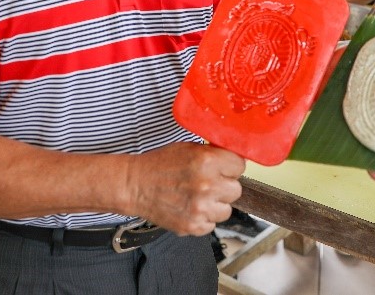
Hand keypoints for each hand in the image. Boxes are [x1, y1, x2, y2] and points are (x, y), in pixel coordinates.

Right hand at [127, 143, 244, 235]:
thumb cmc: (159, 165)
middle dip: (224, 186)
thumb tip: (233, 161)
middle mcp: (207, 185)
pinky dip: (203, 219)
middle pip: (236, 190)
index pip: (240, 166)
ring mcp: (200, 208)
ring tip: (198, 197)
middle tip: (209, 184)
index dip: (230, 167)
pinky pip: (211, 225)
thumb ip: (213, 154)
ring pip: (226, 210)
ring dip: (215, 205)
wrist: (135, 185)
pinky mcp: (193, 226)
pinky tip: (190, 208)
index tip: (223, 169)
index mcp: (207, 161)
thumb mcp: (188, 149)